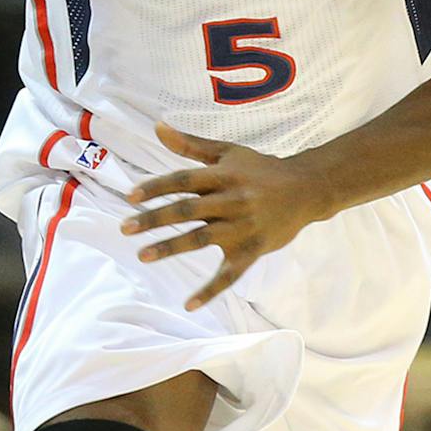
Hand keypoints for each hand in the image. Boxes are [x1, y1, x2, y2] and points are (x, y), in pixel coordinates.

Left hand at [121, 124, 332, 310]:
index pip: (183, 180)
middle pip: (187, 209)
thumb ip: (191, 145)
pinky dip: (210, 290)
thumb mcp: (228, 152)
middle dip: (154, 219)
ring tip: (143, 255)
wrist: (306, 190)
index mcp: (224, 176)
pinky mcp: (251, 251)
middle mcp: (232, 201)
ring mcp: (242, 228)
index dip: (156, 187)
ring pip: (201, 239)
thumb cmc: (261, 170)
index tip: (130, 197)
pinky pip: (229, 275)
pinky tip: (189, 303)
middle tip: (125, 228)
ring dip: (170, 247)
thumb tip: (157, 126)